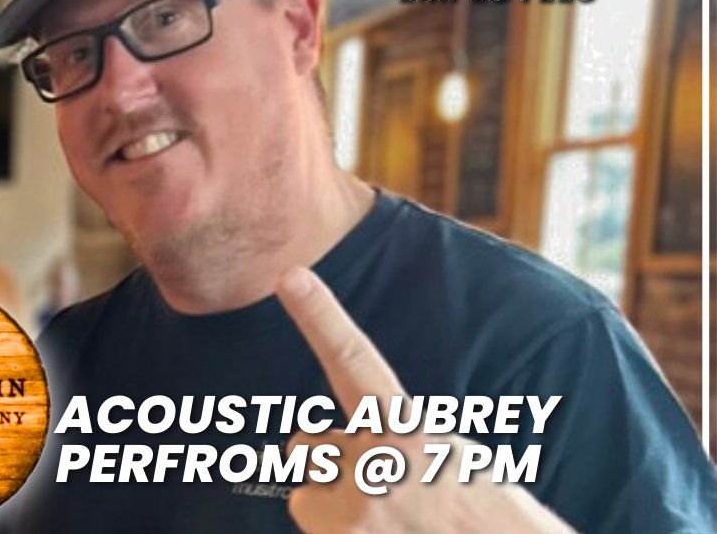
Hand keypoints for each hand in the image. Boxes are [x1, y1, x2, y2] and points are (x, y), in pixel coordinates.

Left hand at [275, 266, 572, 533]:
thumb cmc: (491, 519)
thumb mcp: (451, 458)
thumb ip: (396, 438)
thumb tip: (357, 442)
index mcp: (407, 429)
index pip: (354, 360)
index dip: (320, 316)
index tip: (291, 276)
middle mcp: (375, 464)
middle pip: (306, 445)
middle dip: (330, 462)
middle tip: (382, 489)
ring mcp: (356, 511)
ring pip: (307, 497)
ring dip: (334, 510)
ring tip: (390, 525)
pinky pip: (313, 532)